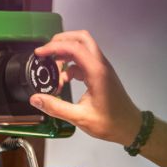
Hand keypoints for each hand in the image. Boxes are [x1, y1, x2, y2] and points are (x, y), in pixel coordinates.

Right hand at [30, 30, 141, 145]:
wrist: (130, 127)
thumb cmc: (110, 123)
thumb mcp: (79, 117)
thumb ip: (56, 107)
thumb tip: (35, 99)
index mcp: (96, 72)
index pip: (74, 47)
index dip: (54, 46)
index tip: (39, 54)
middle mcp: (100, 65)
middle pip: (81, 39)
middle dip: (61, 41)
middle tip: (46, 53)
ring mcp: (102, 68)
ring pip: (83, 48)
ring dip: (66, 54)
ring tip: (53, 70)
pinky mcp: (101, 74)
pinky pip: (84, 61)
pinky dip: (71, 65)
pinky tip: (64, 81)